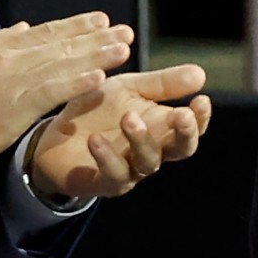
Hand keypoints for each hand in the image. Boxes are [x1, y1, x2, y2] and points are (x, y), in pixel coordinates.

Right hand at [0, 12, 133, 176]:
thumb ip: (2, 46)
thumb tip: (23, 28)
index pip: (46, 31)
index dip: (77, 26)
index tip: (103, 20)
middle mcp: (7, 55)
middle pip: (61, 43)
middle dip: (96, 37)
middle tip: (125, 30)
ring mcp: (11, 79)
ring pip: (62, 63)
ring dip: (96, 55)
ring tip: (123, 49)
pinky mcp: (13, 105)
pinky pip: (52, 91)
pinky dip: (77, 83)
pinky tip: (100, 78)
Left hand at [28, 64, 211, 199]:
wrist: (56, 134)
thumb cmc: (99, 111)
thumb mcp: (129, 89)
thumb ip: (162, 84)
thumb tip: (201, 73)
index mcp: (162, 127)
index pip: (191, 127)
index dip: (200, 117)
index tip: (201, 99)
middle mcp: (152, 151)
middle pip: (180, 150)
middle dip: (184, 134)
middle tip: (182, 115)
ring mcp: (130, 170)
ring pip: (148, 162)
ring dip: (142, 140)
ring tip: (129, 118)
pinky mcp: (104, 183)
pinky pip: (113, 175)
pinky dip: (107, 157)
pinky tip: (97, 139)